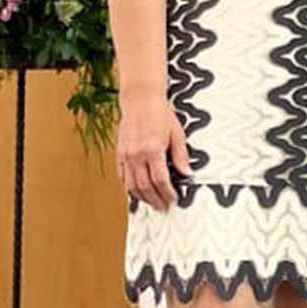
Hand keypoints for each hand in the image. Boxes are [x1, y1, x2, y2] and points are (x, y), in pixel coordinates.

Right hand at [117, 95, 190, 209]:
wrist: (140, 100)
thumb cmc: (159, 114)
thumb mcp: (177, 133)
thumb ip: (181, 155)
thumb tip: (186, 173)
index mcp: (153, 150)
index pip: (160, 180)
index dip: (167, 193)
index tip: (173, 199)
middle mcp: (137, 154)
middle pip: (145, 186)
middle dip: (155, 199)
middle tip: (163, 207)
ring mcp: (126, 155)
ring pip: (131, 184)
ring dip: (142, 197)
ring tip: (151, 203)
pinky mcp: (119, 153)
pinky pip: (122, 175)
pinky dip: (128, 187)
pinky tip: (136, 192)